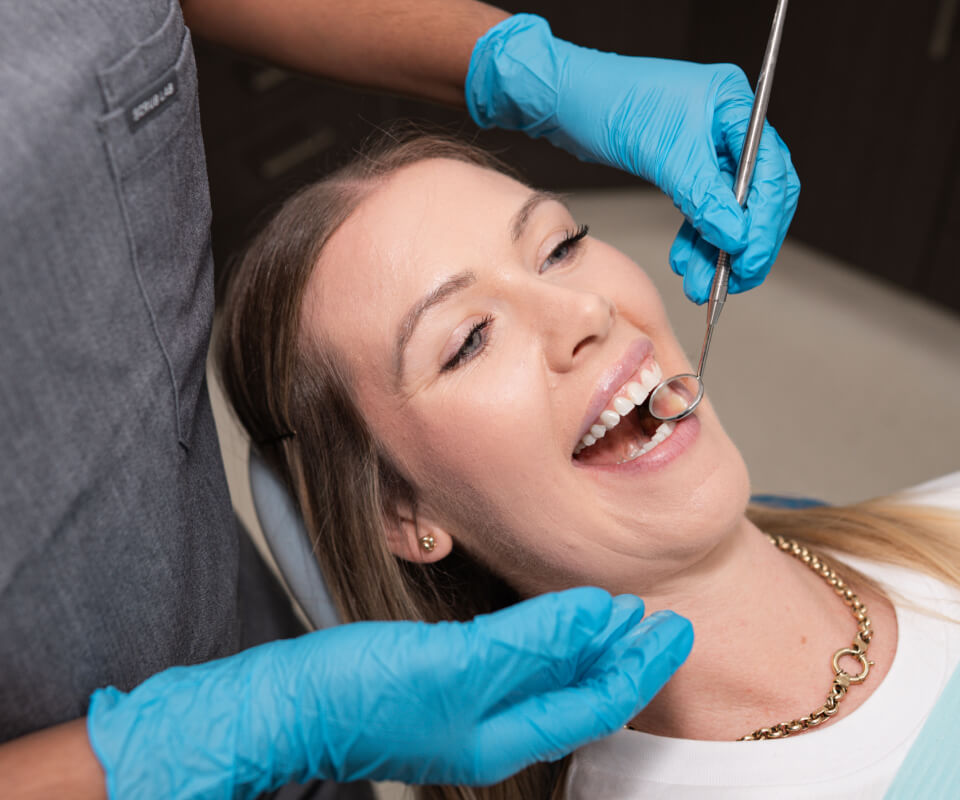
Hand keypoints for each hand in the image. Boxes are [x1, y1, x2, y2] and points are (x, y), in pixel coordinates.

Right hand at [87, 588, 690, 796]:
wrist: (281, 702)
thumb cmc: (359, 692)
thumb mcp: (457, 664)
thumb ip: (533, 641)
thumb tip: (600, 614)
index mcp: (506, 736)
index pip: (596, 701)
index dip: (640, 665)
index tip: (676, 629)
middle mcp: (493, 730)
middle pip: (578, 694)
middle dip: (621, 657)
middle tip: (657, 619)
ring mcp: (465, 710)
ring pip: (547, 678)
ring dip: (584, 644)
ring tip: (613, 613)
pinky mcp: (440, 685)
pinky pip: (513, 664)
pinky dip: (541, 638)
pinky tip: (542, 619)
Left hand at [467, 14, 799, 303]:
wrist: (567, 100)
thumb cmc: (610, 103)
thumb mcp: (664, 152)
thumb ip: (704, 196)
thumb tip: (737, 236)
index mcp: (736, 107)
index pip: (772, 174)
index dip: (765, 224)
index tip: (748, 261)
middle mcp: (728, 126)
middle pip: (757, 196)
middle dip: (743, 243)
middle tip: (731, 281)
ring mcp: (707, 147)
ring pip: (727, 210)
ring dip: (715, 250)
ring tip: (700, 283)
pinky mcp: (684, 166)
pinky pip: (702, 210)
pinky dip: (696, 238)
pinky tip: (686, 261)